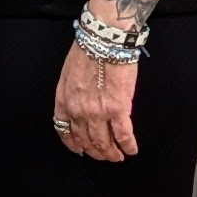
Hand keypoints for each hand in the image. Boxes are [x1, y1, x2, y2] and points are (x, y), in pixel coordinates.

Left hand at [52, 41, 141, 163]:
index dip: (73, 144)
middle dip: (95, 152)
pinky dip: (128, 146)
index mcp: (64, 100)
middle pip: (86, 140)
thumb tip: (82, 103)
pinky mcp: (118, 109)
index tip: (80, 150)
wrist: (104, 40)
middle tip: (104, 156)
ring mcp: (97, 113)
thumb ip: (72, 92)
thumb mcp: (69, 73)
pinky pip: (123, 135)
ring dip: (112, 154)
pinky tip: (132, 150)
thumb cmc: (88, 49)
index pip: (64, 130)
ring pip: (104, 143)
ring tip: (118, 157)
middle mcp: (78, 111)